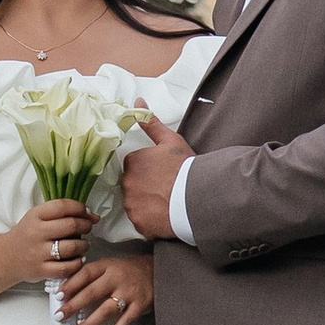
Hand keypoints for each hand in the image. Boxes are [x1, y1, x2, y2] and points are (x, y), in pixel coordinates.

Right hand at [4, 197, 94, 292]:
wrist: (7, 258)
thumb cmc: (28, 235)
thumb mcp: (38, 218)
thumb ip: (61, 214)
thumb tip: (93, 216)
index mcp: (35, 215)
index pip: (62, 206)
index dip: (80, 208)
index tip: (87, 212)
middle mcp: (36, 233)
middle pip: (70, 225)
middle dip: (85, 225)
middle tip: (87, 228)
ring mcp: (38, 253)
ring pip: (71, 247)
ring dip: (83, 245)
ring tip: (83, 245)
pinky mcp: (41, 271)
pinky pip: (66, 268)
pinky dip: (77, 263)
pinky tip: (77, 259)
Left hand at [59, 248, 154, 324]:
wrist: (157, 270)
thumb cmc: (128, 270)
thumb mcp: (109, 266)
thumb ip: (91, 276)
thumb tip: (66, 291)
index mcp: (107, 266)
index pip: (85, 274)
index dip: (70, 284)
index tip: (58, 296)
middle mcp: (117, 278)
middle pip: (92, 292)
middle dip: (73, 305)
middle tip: (59, 316)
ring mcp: (129, 293)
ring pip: (106, 310)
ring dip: (90, 323)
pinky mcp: (140, 306)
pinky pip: (126, 321)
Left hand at [119, 115, 191, 239]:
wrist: (197, 197)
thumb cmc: (185, 168)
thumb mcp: (171, 141)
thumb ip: (151, 122)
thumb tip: (138, 101)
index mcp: (132, 162)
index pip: (134, 166)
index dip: (148, 170)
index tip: (161, 174)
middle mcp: (127, 183)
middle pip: (131, 185)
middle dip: (144, 187)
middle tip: (164, 189)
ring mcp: (131, 205)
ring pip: (134, 204)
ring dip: (146, 204)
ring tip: (165, 203)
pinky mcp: (139, 223)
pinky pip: (140, 221)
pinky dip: (149, 220)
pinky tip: (164, 216)